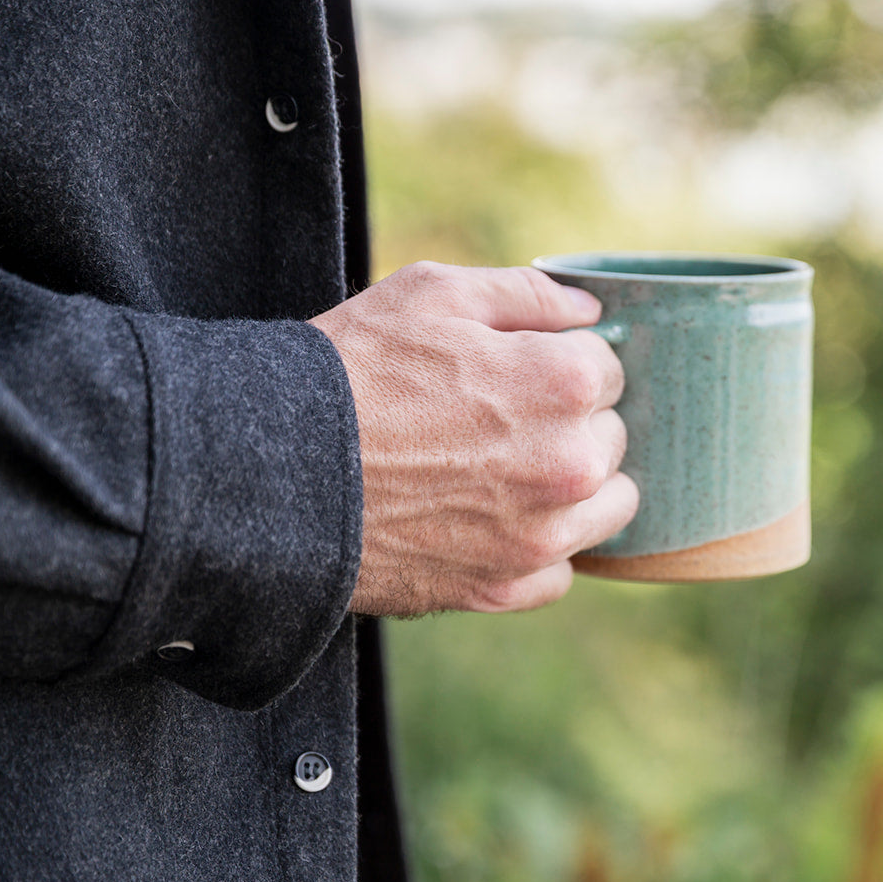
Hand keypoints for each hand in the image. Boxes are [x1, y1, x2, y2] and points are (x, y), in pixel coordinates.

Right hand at [308, 261, 637, 615]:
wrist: (269, 472)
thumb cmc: (350, 370)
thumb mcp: (433, 293)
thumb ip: (528, 294)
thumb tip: (589, 308)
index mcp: (563, 384)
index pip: (610, 369)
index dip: (564, 361)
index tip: (520, 369)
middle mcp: (570, 465)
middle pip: (613, 438)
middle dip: (572, 424)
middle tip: (502, 419)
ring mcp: (540, 535)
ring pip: (606, 510)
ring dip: (574, 490)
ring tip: (506, 471)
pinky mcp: (504, 588)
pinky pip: (559, 570)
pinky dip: (534, 548)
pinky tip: (487, 521)